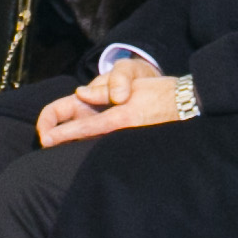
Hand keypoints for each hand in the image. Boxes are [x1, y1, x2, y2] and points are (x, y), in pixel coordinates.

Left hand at [37, 61, 187, 146]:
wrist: (191, 104)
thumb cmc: (162, 93)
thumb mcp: (133, 86)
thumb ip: (105, 92)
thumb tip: (80, 93)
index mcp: (120, 117)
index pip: (84, 127)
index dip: (63, 133)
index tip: (46, 139)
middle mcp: (123, 132)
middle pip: (88, 139)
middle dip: (67, 142)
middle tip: (48, 143)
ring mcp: (131, 141)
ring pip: (98, 145)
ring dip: (81, 144)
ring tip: (62, 146)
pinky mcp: (139, 146)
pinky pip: (114, 147)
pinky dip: (99, 147)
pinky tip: (91, 151)